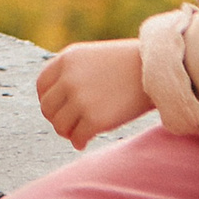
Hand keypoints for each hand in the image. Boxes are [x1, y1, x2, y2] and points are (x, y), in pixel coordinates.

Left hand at [36, 40, 151, 149]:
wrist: (156, 70)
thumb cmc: (127, 64)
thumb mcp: (92, 57)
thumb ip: (71, 73)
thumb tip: (56, 104)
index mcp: (67, 59)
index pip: (42, 85)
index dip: (47, 100)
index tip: (57, 109)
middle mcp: (69, 78)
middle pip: (47, 108)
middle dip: (57, 118)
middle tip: (68, 124)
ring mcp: (81, 99)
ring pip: (59, 125)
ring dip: (67, 132)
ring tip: (78, 132)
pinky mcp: (95, 119)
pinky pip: (76, 138)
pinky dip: (79, 142)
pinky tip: (85, 141)